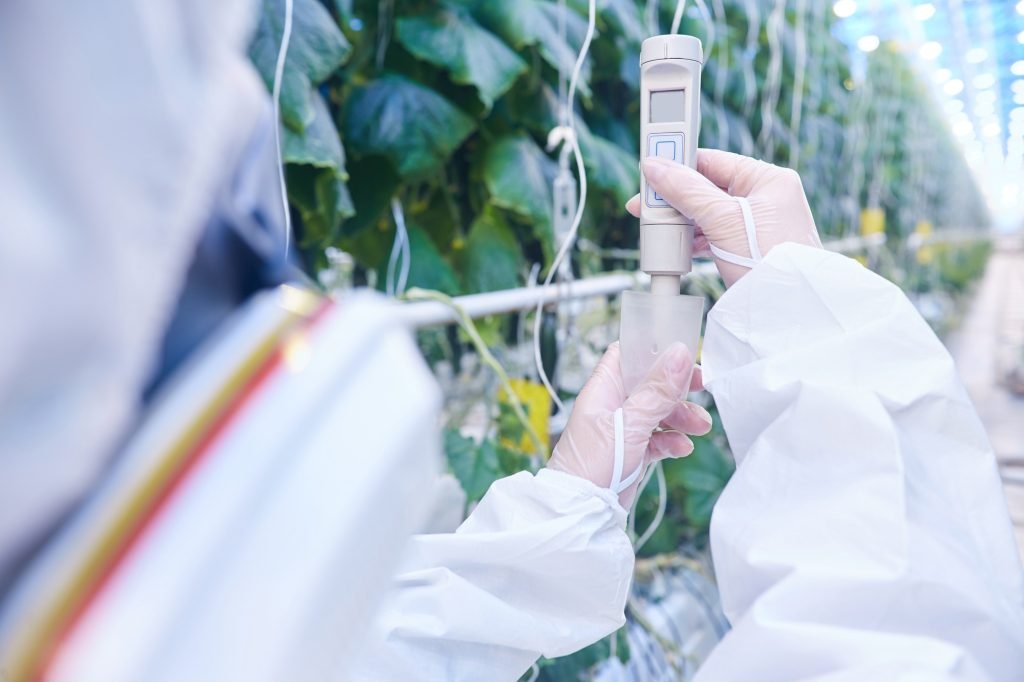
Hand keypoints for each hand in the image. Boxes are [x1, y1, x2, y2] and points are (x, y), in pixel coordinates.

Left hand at [547, 342, 709, 508]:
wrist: (580, 512)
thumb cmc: (592, 465)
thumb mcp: (630, 424)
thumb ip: (656, 391)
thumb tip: (679, 354)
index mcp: (604, 389)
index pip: (628, 355)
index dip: (654, 350)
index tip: (683, 352)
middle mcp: (612, 406)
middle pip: (650, 384)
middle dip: (677, 388)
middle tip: (703, 388)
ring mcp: (621, 430)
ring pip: (658, 413)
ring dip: (681, 417)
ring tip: (700, 427)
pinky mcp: (630, 453)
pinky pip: (657, 440)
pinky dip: (671, 441)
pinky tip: (682, 448)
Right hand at [626, 149, 822, 286]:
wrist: (789, 310)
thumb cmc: (766, 260)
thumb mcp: (722, 221)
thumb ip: (686, 191)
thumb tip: (655, 166)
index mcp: (767, 179)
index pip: (713, 161)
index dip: (678, 165)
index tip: (649, 173)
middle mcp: (766, 197)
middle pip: (707, 187)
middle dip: (675, 198)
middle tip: (645, 205)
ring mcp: (759, 223)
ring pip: (708, 212)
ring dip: (683, 220)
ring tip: (659, 229)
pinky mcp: (750, 247)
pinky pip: (715, 233)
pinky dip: (695, 238)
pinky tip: (679, 245)